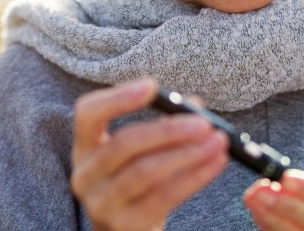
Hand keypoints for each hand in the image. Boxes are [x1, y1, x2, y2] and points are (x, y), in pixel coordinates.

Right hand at [71, 77, 229, 230]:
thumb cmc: (136, 183)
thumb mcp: (140, 153)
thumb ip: (162, 124)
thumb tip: (194, 104)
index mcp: (86, 146)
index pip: (88, 113)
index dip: (118, 98)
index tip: (152, 86)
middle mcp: (86, 175)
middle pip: (124, 144)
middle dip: (168, 131)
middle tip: (204, 124)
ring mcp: (101, 204)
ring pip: (145, 172)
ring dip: (187, 154)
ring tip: (217, 142)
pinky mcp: (124, 225)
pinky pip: (163, 197)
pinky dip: (194, 178)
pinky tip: (214, 164)